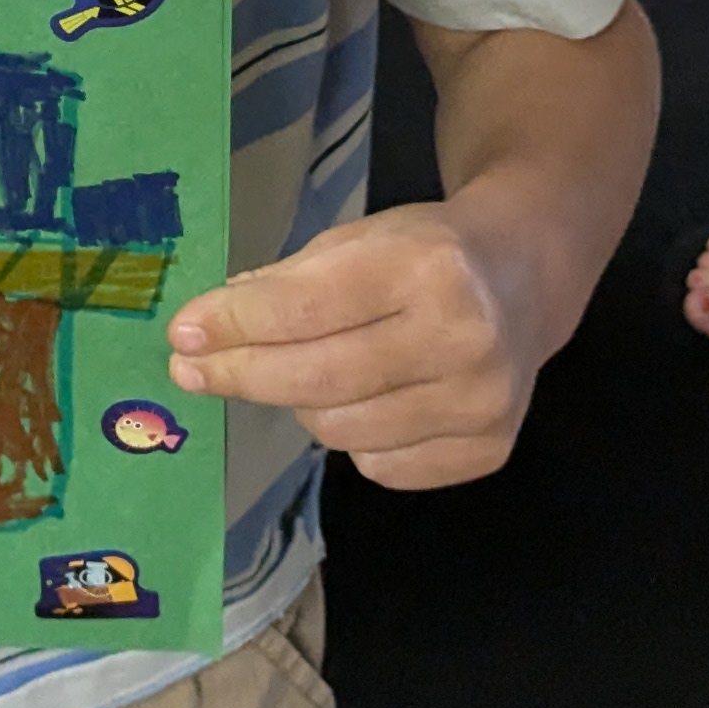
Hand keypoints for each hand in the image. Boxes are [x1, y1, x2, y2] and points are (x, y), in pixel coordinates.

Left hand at [166, 205, 539, 490]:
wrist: (524, 278)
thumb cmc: (426, 253)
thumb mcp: (358, 240)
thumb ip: (283, 285)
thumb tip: (202, 334)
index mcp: (430, 267)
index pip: (306, 309)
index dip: (234, 325)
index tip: (183, 334)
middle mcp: (465, 338)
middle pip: (319, 380)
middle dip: (243, 375)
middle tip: (194, 370)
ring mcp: (482, 402)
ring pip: (341, 431)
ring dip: (303, 405)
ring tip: (310, 373)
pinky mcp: (488, 450)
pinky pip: (380, 466)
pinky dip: (355, 439)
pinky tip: (370, 401)